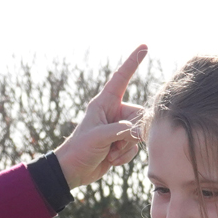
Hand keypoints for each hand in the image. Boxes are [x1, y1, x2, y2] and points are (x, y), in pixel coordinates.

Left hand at [53, 46, 147, 189]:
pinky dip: (125, 156)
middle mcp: (113, 113)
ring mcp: (118, 128)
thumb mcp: (99, 137)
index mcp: (104, 103)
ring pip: (138, 134)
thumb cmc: (79, 149)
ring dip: (125, 148)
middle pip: (139, 116)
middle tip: (115, 144)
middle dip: (131, 134)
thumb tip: (140, 132)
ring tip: (109, 153)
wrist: (73, 171)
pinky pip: (134, 147)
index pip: (121, 78)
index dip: (133, 62)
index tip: (144, 47)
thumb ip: (122, 131)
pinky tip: (111, 160)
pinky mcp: (120, 143)